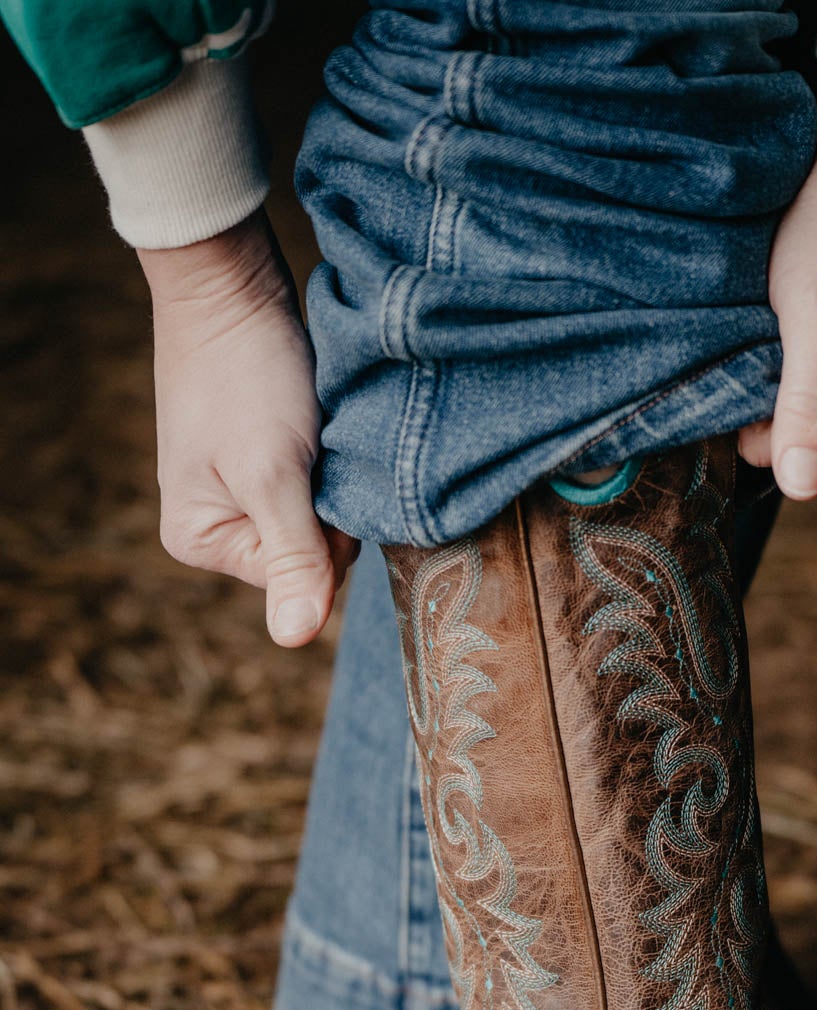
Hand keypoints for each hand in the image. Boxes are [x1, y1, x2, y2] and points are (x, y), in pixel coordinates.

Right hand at [138, 212, 356, 645]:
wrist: (233, 281)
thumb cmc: (246, 375)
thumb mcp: (274, 475)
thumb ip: (293, 558)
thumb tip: (295, 641)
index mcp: (200, 542)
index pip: (303, 576)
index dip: (327, 532)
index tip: (315, 476)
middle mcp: (218, 527)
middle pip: (315, 551)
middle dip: (332, 503)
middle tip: (317, 446)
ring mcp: (244, 492)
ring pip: (324, 515)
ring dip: (336, 477)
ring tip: (317, 430)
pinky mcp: (270, 458)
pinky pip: (321, 482)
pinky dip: (333, 456)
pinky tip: (321, 423)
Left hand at [739, 79, 816, 499]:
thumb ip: (809, 403)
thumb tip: (804, 488)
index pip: (778, 452)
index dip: (751, 401)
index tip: (759, 338)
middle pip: (783, 431)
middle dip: (763, 378)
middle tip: (771, 313)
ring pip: (783, 400)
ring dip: (767, 357)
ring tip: (780, 303)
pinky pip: (794, 372)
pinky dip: (778, 342)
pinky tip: (786, 302)